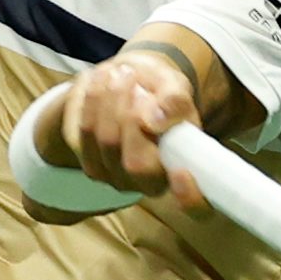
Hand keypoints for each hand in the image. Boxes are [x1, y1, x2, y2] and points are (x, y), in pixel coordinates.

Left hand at [37, 54, 209, 213]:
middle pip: (136, 162)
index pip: (196, 206)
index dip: (191, 197)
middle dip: (129, 112)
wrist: (136, 87)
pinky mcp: (92, 166)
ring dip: (109, 100)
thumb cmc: (164, 94)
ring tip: (120, 73)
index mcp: (184, 172)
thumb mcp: (177, 89)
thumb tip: (155, 121)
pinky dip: (92, 103)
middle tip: (134, 77)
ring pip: (105, 141)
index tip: (182, 171)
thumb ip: (175, 103)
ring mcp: (118, 179)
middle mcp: (150, 185)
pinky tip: (101, 82)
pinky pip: (83, 134)